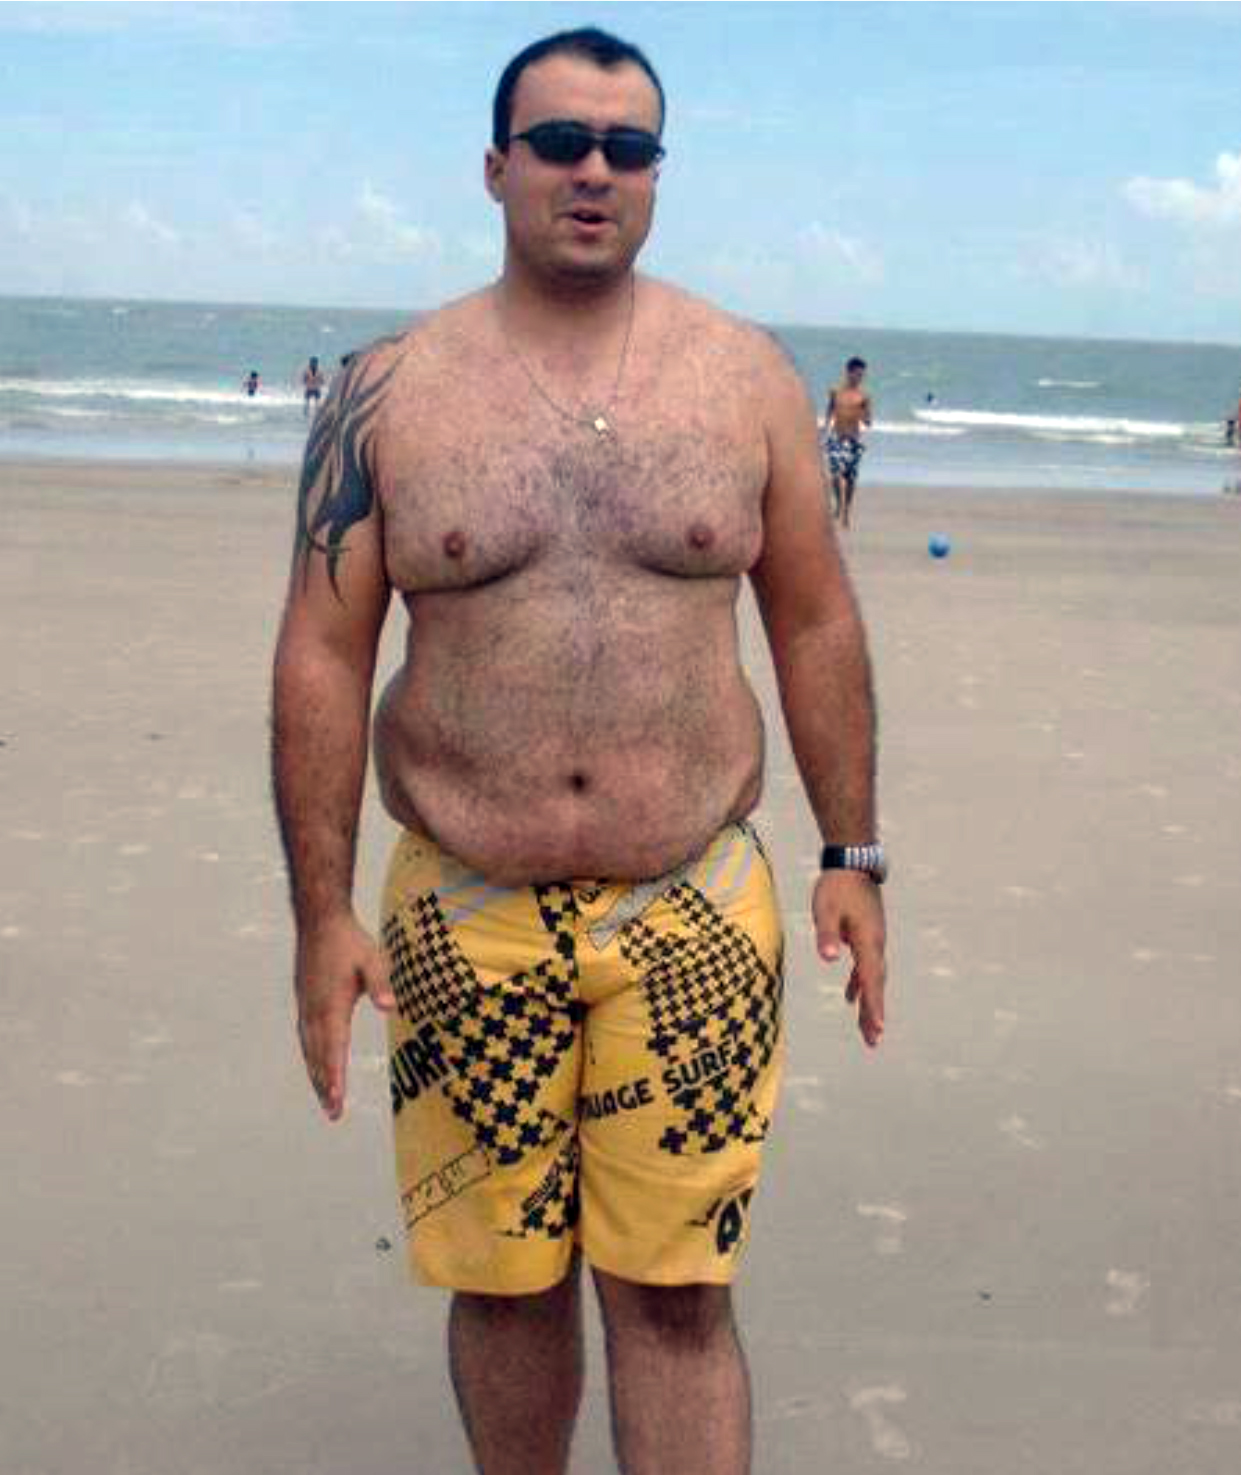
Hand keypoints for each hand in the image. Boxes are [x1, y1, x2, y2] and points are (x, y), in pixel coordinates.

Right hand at [294, 913, 394, 1119]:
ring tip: (326, 1099)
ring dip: (317, 1075)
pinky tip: (316, 1065)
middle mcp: (315, 1010)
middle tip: (334, 1114)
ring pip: (310, 1049)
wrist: (320, 921)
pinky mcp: (305, 1001)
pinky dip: (311, 1057)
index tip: (338, 1099)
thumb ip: (380, 983)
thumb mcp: (373, 960)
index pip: (334, 1047)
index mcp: (331, 1004)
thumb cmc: (350, 941)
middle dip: (326, 1085)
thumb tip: (389, 1006)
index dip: (335, 1075)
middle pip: (319, 1055)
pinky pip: (306, 1037)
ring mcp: (307, 1006)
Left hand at [813, 870, 886, 1048]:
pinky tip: (850, 997)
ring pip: (873, 978)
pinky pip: (865, 967)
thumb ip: (827, 935)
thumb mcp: (826, 909)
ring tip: (867, 1030)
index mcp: (867, 941)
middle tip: (873, 1041)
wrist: (852, 863)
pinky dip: (859, 984)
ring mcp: (872, 940)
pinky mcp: (866, 935)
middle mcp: (875, 944)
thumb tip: (829, 958)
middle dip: (874, 1013)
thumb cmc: (836, 886)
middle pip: (876, 984)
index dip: (874, 1005)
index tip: (877, 1029)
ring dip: (869, 1003)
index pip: (871, 979)